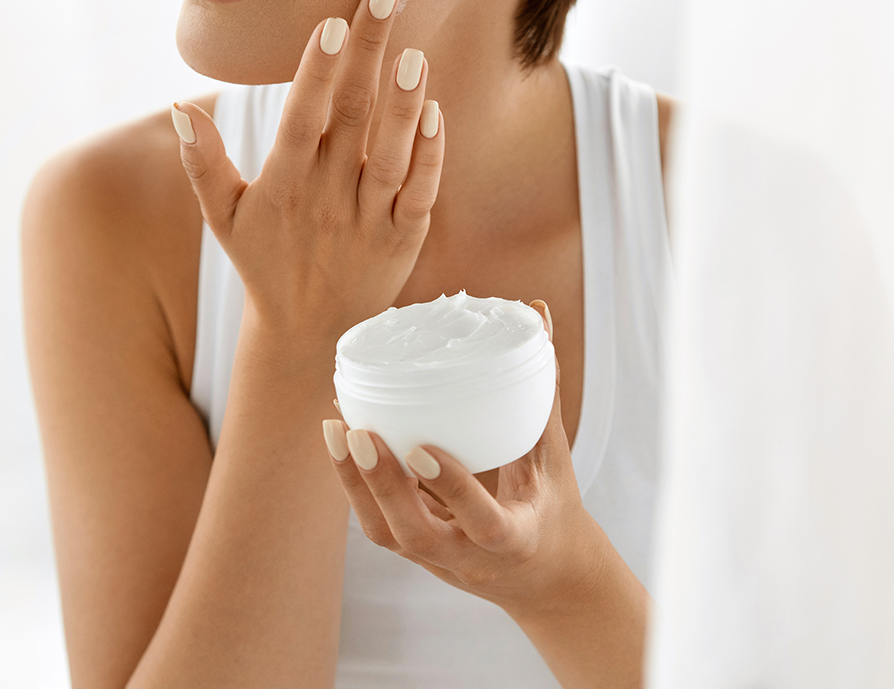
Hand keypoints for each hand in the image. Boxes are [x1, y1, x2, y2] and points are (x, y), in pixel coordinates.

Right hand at [170, 0, 443, 337]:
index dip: (316, 72)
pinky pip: (420, 193)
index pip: (301, 119)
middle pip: (352, 115)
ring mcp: (368, 219)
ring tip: (414, 54)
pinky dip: (429, 156)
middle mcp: (327, 197)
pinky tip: (435, 114)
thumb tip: (181, 107)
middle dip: (369, 51)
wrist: (308, 334)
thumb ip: (203, 162)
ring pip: (389, 155)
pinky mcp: (403, 239)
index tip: (331, 22)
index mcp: (283, 184)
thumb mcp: (222, 216)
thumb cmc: (265, 261)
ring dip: (403, 105)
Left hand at [323, 301, 609, 615]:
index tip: (420, 448)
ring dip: (356, 484)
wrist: (546, 579)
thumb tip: (537, 314)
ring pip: (385, 533)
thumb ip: (542, 393)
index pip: (481, 519)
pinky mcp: (415, 554)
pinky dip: (356, 484)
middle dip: (383, 485)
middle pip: (415, 534)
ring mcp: (437, 562)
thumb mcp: (556, 460)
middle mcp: (470, 558)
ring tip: (338, 428)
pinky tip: (342, 439)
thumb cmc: (554, 510)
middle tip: (361, 432)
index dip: (450, 487)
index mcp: (514, 538)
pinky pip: (378, 523)